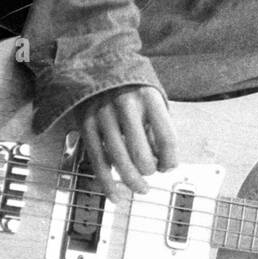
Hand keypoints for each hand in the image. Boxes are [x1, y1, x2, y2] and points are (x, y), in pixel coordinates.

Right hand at [72, 85, 177, 200]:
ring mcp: (104, 116)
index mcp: (149, 98)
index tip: (169, 167)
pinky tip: (115, 194)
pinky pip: (98, 161)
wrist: (96, 64)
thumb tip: (163, 162)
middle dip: (150, 171)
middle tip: (151, 174)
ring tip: (140, 188)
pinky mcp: (86, 125)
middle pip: (142, 153)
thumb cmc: (131, 87)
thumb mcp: (153, 96)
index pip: (167, 138)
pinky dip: (107, 182)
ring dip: (132, 181)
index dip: (171, 159)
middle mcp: (126, 106)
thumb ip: (158, 126)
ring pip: (120, 161)